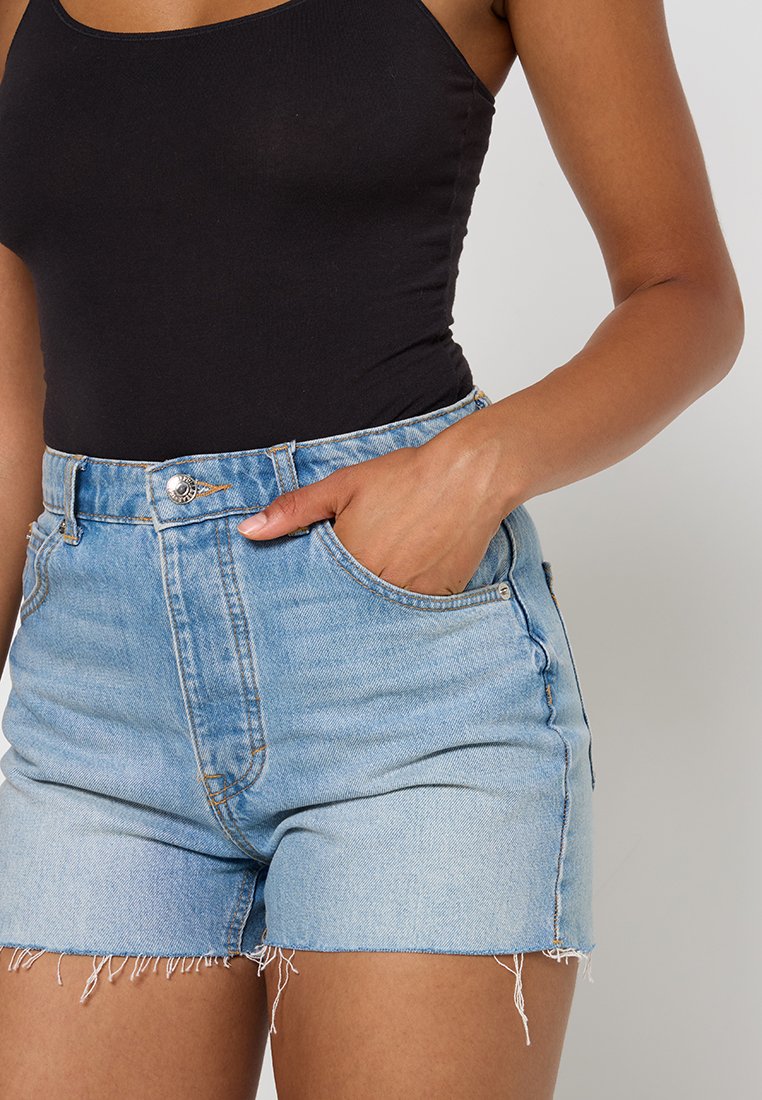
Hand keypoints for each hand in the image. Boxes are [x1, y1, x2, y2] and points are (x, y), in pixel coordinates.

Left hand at [237, 423, 515, 597]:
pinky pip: (412, 614)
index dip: (310, 598)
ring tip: (372, 595)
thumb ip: (294, 510)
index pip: (317, 596)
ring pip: (379, 616)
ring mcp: (412, 597)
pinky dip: (403, 606)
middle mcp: (379, 588)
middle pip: (348, 610)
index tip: (299, 607)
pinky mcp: (440, 599)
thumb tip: (248, 530)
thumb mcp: (343, 486)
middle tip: (341, 599)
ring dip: (371, 609)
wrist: (470, 476)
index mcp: (349, 563)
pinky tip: (403, 585)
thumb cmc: (406, 477)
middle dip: (340, 606)